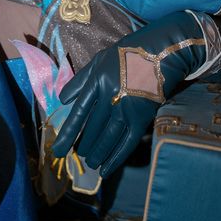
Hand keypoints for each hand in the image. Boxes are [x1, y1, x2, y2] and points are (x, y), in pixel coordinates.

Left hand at [51, 11, 220, 176]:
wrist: (162, 51)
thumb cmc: (128, 53)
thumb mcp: (100, 60)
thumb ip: (81, 80)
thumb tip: (62, 100)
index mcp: (96, 81)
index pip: (78, 113)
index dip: (67, 134)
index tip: (58, 150)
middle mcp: (109, 96)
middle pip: (92, 129)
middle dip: (83, 145)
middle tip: (77, 156)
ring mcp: (126, 108)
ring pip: (107, 138)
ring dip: (97, 153)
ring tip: (90, 163)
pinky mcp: (142, 116)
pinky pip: (126, 142)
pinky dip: (115, 158)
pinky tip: (106, 169)